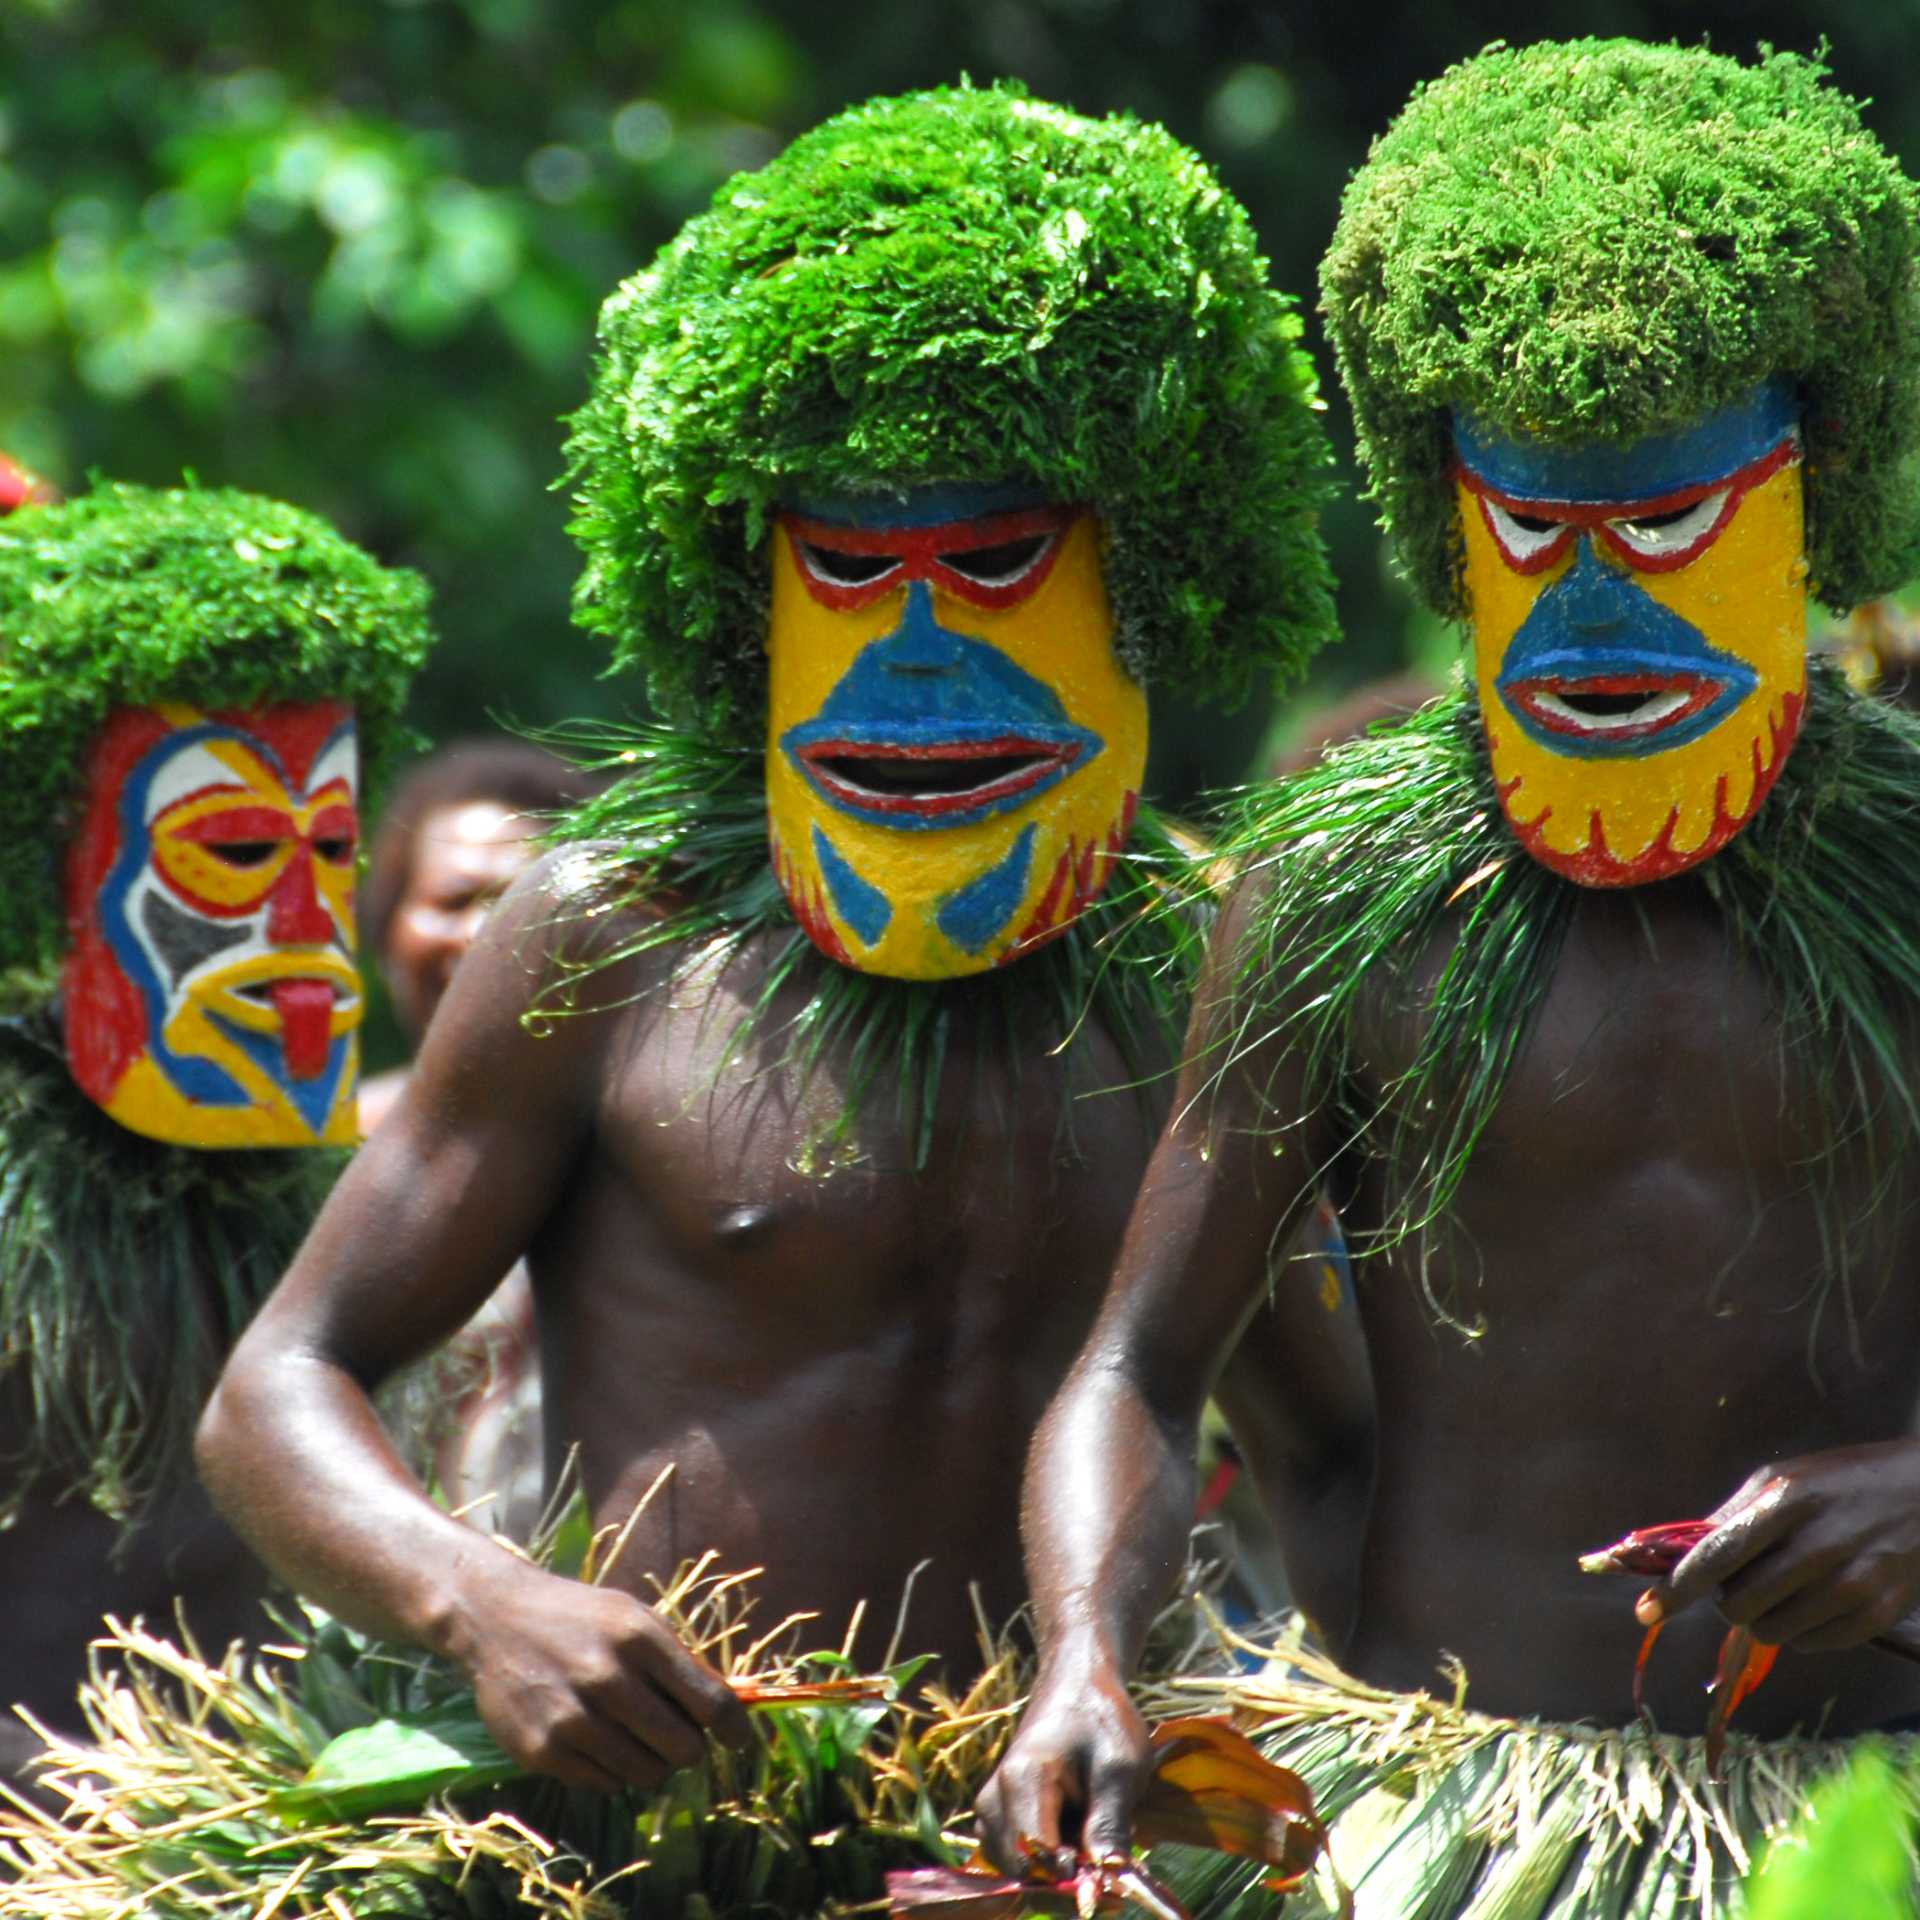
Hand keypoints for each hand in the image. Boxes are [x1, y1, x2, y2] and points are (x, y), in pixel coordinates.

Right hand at [455, 1563, 753, 1791]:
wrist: (496, 1618)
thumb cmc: (579, 1618)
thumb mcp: (635, 1619)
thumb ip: (680, 1662)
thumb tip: (730, 1711)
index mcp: (639, 1639)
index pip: (711, 1702)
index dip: (735, 1729)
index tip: (740, 1740)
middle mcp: (607, 1678)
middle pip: (684, 1748)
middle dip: (689, 1748)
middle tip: (678, 1737)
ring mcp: (571, 1718)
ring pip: (647, 1774)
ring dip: (651, 1762)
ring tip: (634, 1736)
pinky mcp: (542, 1751)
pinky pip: (605, 1784)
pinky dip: (611, 1770)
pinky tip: (596, 1739)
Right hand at [976, 1666, 1149, 1874]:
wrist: (1077, 1686)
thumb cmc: (1102, 1721)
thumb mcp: (1120, 1767)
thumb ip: (1109, 1825)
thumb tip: (1105, 1884)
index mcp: (1023, 1781)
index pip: (1034, 1859)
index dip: (1071, 1879)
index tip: (1106, 1872)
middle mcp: (994, 1799)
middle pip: (1023, 1870)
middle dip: (1065, 1876)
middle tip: (1103, 1845)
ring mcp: (990, 1809)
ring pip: (1019, 1870)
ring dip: (1056, 1868)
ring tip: (1088, 1830)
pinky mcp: (995, 1817)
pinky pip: (1016, 1860)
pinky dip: (1045, 1859)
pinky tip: (1072, 1831)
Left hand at [1641, 1440, 1919, 1651]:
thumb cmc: (1844, 1481)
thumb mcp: (1785, 1479)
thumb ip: (1734, 1514)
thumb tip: (1683, 1551)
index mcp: (1786, 1502)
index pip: (1717, 1555)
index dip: (1676, 1588)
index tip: (1646, 1611)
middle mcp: (1818, 1546)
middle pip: (1738, 1603)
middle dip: (1725, 1599)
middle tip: (1742, 1581)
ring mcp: (1851, 1586)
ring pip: (1769, 1631)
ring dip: (1761, 1616)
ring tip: (1781, 1588)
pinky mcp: (1876, 1616)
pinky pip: (1808, 1644)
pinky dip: (1797, 1629)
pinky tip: (1814, 1600)